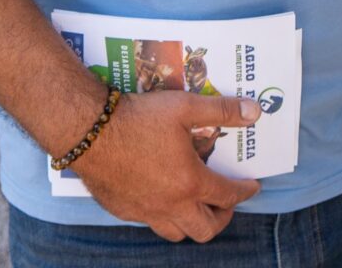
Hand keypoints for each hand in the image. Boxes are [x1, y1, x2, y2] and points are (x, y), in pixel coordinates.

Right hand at [74, 91, 261, 241]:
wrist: (87, 129)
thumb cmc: (137, 118)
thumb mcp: (184, 107)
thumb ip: (221, 111)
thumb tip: (254, 112)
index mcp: (190, 183)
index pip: (228, 196)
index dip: (245, 191)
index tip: (252, 186)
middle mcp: (170, 205)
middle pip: (206, 229)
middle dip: (223, 217)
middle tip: (225, 201)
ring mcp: (145, 212)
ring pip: (177, 233)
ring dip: (192, 223)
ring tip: (195, 204)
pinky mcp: (122, 211)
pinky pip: (150, 223)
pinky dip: (163, 216)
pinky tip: (161, 196)